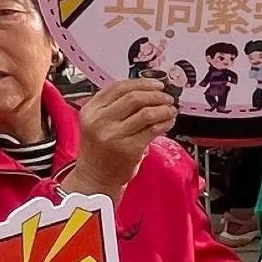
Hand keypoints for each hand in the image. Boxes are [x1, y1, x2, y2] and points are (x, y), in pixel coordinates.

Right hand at [62, 78, 178, 200]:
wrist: (95, 178)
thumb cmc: (100, 150)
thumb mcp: (97, 122)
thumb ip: (114, 105)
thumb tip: (146, 90)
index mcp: (91, 110)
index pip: (119, 87)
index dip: (142, 83)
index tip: (157, 84)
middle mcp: (100, 121)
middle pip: (134, 97)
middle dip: (156, 95)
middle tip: (167, 98)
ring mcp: (114, 135)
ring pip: (146, 112)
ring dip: (164, 109)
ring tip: (170, 110)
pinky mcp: (129, 149)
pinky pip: (153, 130)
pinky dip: (165, 123)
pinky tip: (168, 122)